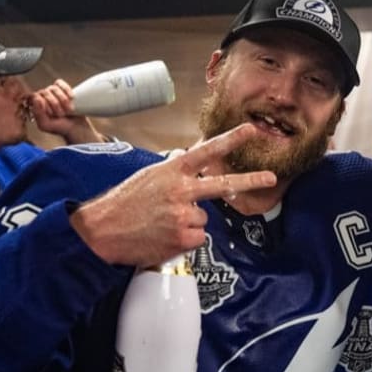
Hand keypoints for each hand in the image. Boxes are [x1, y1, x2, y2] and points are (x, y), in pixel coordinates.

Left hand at [28, 78, 104, 144]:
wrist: (76, 128)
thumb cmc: (60, 128)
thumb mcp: (46, 125)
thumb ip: (38, 114)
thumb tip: (37, 98)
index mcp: (35, 105)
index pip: (34, 96)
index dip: (44, 104)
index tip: (51, 114)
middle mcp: (42, 97)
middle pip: (45, 92)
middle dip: (55, 104)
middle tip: (61, 114)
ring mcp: (52, 93)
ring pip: (54, 88)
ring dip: (63, 100)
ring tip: (68, 109)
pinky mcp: (62, 89)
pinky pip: (60, 83)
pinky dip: (66, 89)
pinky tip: (71, 97)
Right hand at [71, 123, 276, 266]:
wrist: (101, 232)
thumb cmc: (123, 204)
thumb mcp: (148, 178)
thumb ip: (174, 174)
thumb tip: (193, 167)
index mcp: (171, 171)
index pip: (206, 151)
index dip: (230, 140)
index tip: (251, 130)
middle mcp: (181, 191)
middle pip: (223, 184)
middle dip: (250, 181)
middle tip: (271, 177)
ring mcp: (184, 215)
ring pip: (202, 220)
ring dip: (188, 225)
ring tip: (161, 225)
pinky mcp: (183, 239)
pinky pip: (197, 239)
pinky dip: (184, 241)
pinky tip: (163, 237)